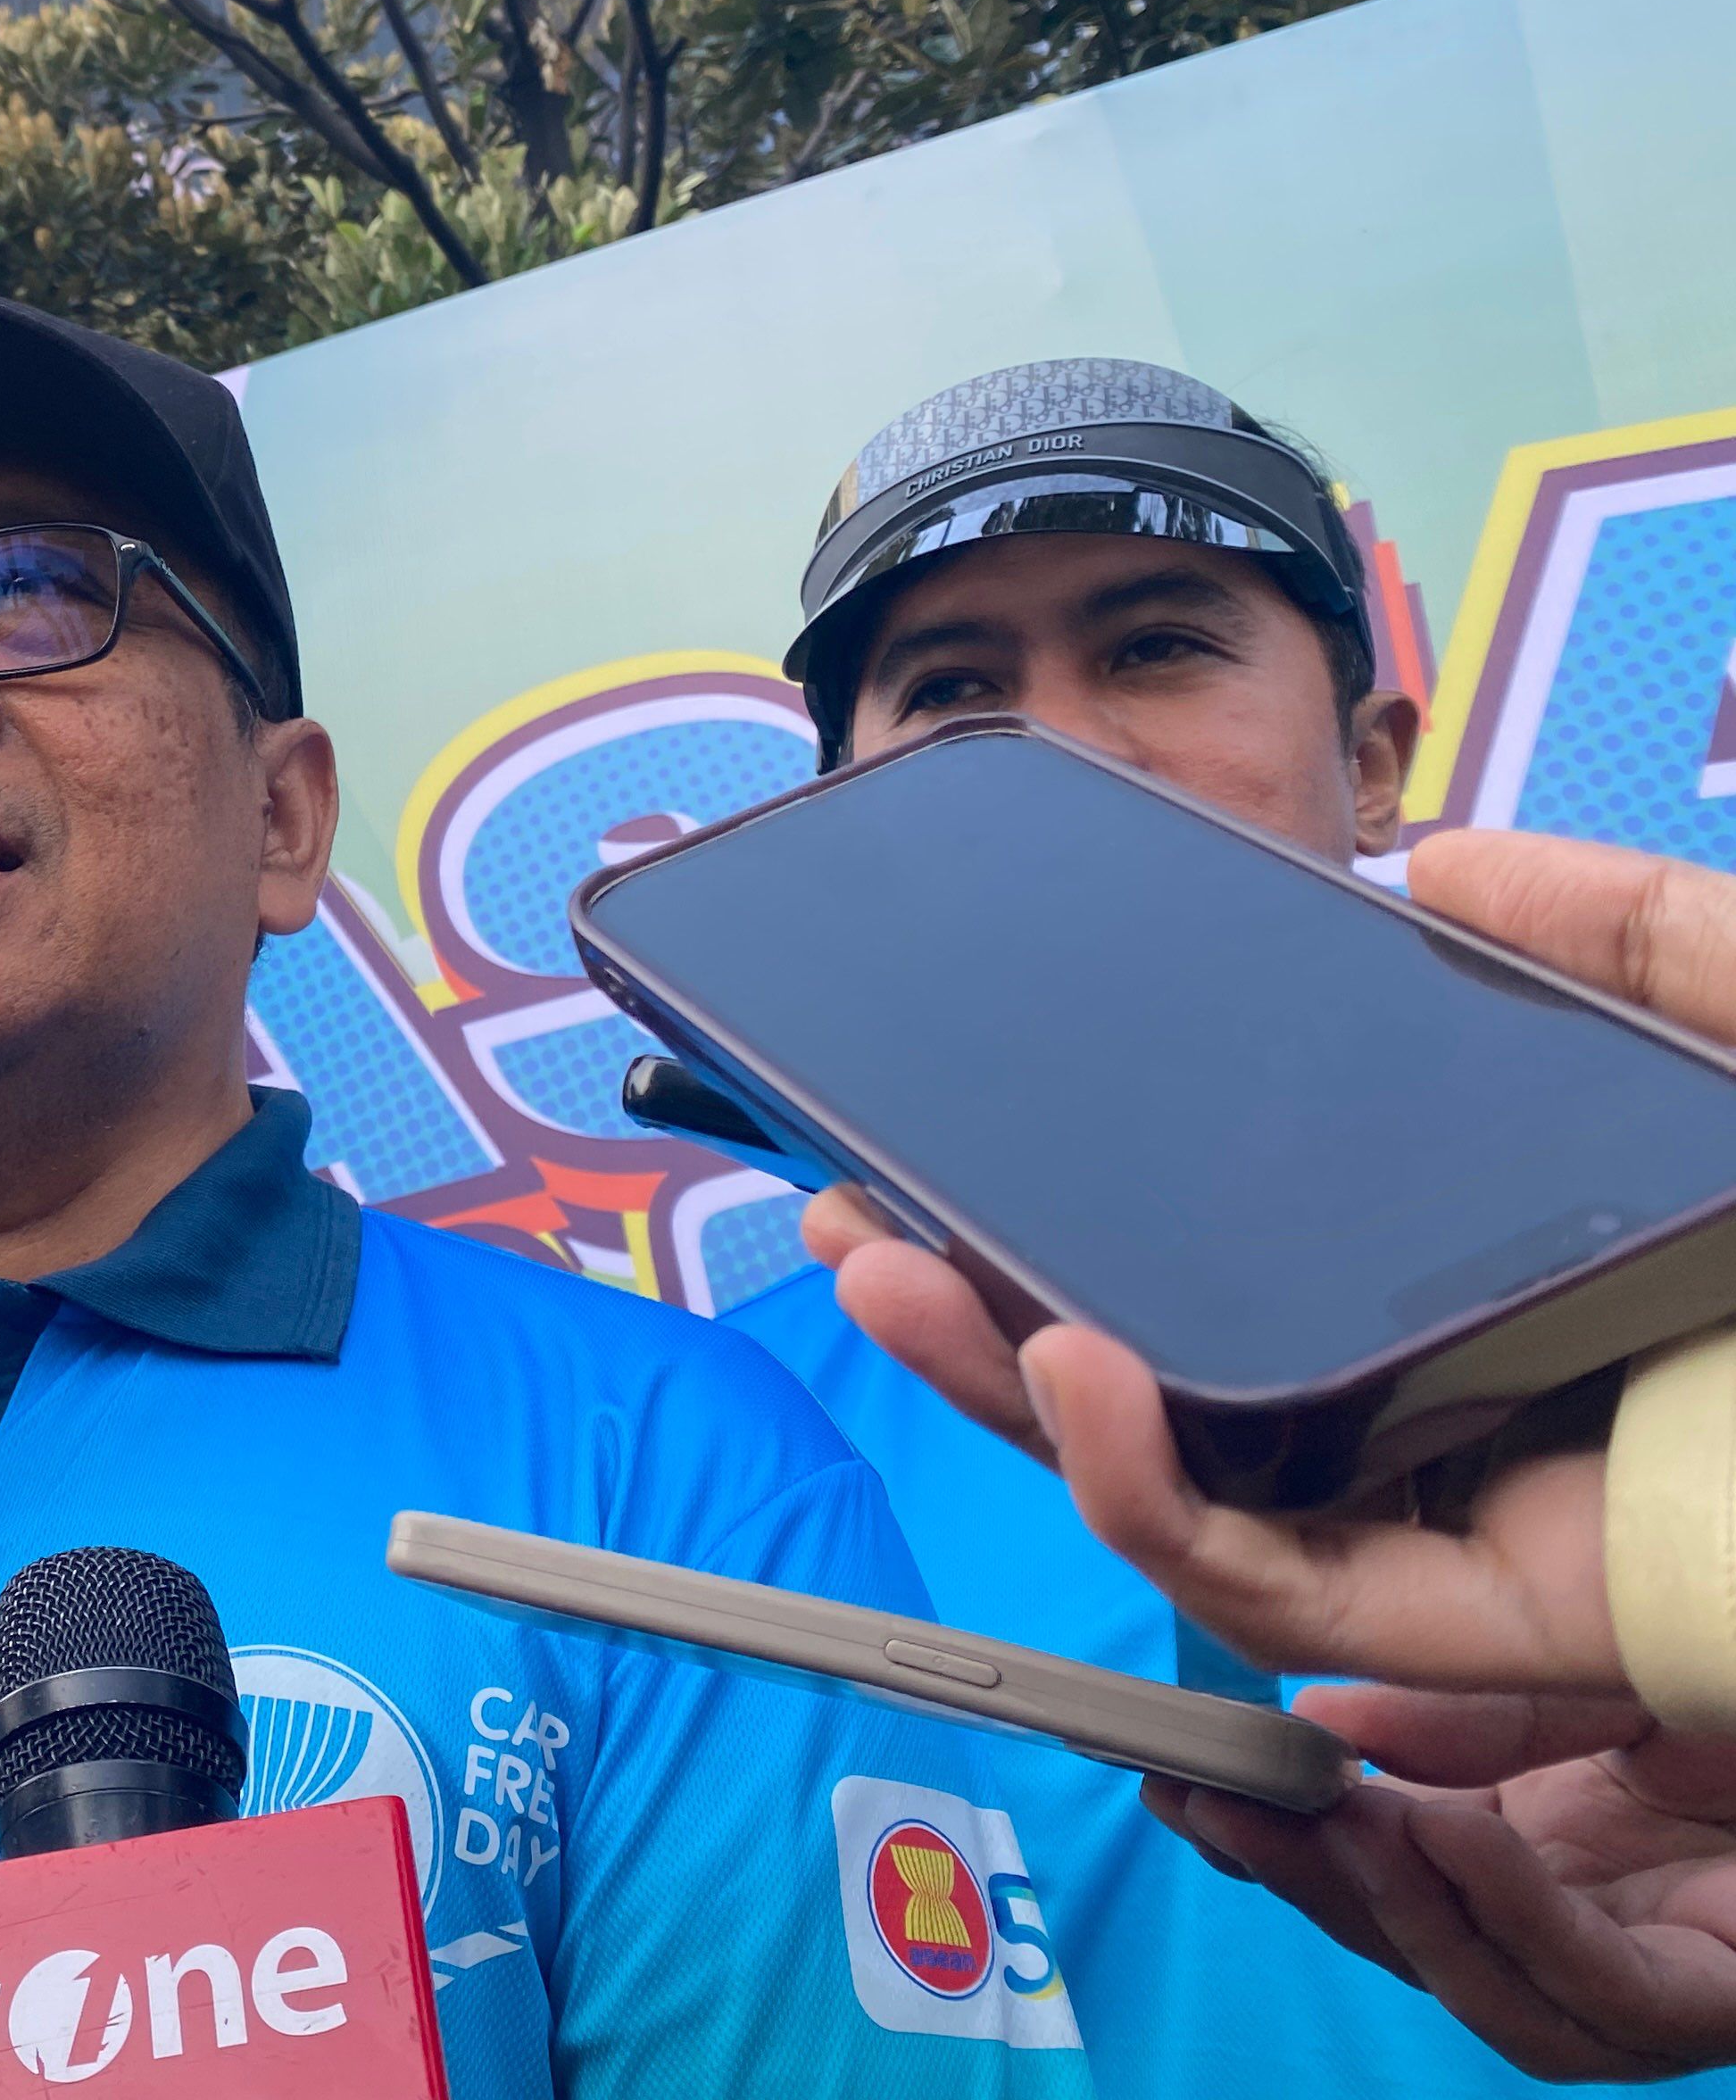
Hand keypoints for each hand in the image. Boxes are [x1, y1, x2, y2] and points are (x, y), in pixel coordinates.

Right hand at [808, 828, 1735, 1689]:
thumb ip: (1626, 926)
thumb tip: (1429, 858)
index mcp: (1509, 1280)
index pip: (1254, 1263)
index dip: (1083, 1213)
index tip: (957, 1136)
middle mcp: (1478, 1405)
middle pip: (1176, 1388)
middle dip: (977, 1319)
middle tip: (848, 1225)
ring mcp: (1491, 1516)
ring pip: (1195, 1502)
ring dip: (1012, 1402)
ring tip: (903, 1281)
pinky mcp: (1520, 1616)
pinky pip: (1298, 1587)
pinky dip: (1157, 1496)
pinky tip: (1075, 1374)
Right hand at [1153, 1686, 1735, 2076]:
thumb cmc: (1710, 1680)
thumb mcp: (1573, 1682)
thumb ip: (1451, 1716)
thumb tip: (1316, 1728)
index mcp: (1546, 1860)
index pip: (1390, 1880)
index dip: (1280, 1845)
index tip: (1177, 1778)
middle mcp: (1596, 1938)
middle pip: (1425, 1952)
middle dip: (1308, 1888)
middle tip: (1208, 1801)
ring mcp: (1665, 1989)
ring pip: (1505, 2010)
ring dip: (1397, 1922)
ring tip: (1325, 1822)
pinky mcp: (1720, 2008)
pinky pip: (1605, 1995)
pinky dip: (1513, 1921)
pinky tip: (1448, 1833)